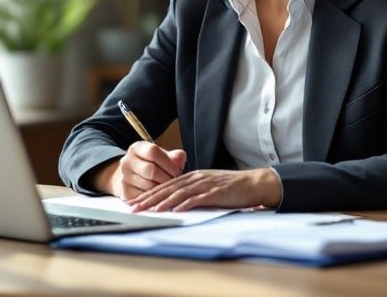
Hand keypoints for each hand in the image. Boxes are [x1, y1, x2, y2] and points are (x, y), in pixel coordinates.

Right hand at [92, 142, 186, 199]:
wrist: (132, 177)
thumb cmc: (152, 164)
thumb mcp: (163, 156)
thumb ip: (174, 156)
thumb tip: (179, 161)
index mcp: (137, 148)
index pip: (153, 152)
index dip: (168, 163)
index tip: (178, 172)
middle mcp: (127, 161)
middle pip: (150, 170)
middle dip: (167, 178)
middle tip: (176, 184)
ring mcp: (124, 177)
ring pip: (148, 186)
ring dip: (163, 190)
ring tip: (170, 190)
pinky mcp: (125, 193)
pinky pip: (144, 198)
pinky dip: (155, 199)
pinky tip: (161, 197)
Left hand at [127, 168, 282, 211]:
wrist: (254, 183)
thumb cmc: (231, 188)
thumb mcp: (208, 186)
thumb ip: (192, 191)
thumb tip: (175, 203)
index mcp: (192, 176)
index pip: (165, 185)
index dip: (148, 194)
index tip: (133, 202)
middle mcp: (196, 178)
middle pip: (167, 188)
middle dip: (148, 198)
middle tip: (133, 208)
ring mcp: (206, 184)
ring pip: (179, 193)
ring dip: (163, 202)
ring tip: (149, 210)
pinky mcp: (216, 192)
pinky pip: (198, 198)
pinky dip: (186, 204)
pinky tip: (176, 210)